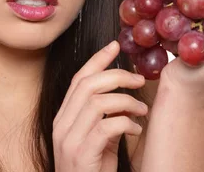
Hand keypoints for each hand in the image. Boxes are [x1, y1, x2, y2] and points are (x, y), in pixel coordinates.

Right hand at [53, 40, 147, 171]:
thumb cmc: (92, 171)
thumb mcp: (98, 139)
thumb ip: (104, 116)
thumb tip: (123, 94)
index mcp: (63, 118)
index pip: (79, 79)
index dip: (97, 59)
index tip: (115, 45)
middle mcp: (62, 125)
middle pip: (88, 85)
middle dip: (118, 76)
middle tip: (139, 79)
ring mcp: (69, 140)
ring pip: (98, 102)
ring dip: (126, 101)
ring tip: (142, 110)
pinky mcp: (82, 155)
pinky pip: (107, 127)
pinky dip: (127, 124)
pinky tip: (136, 131)